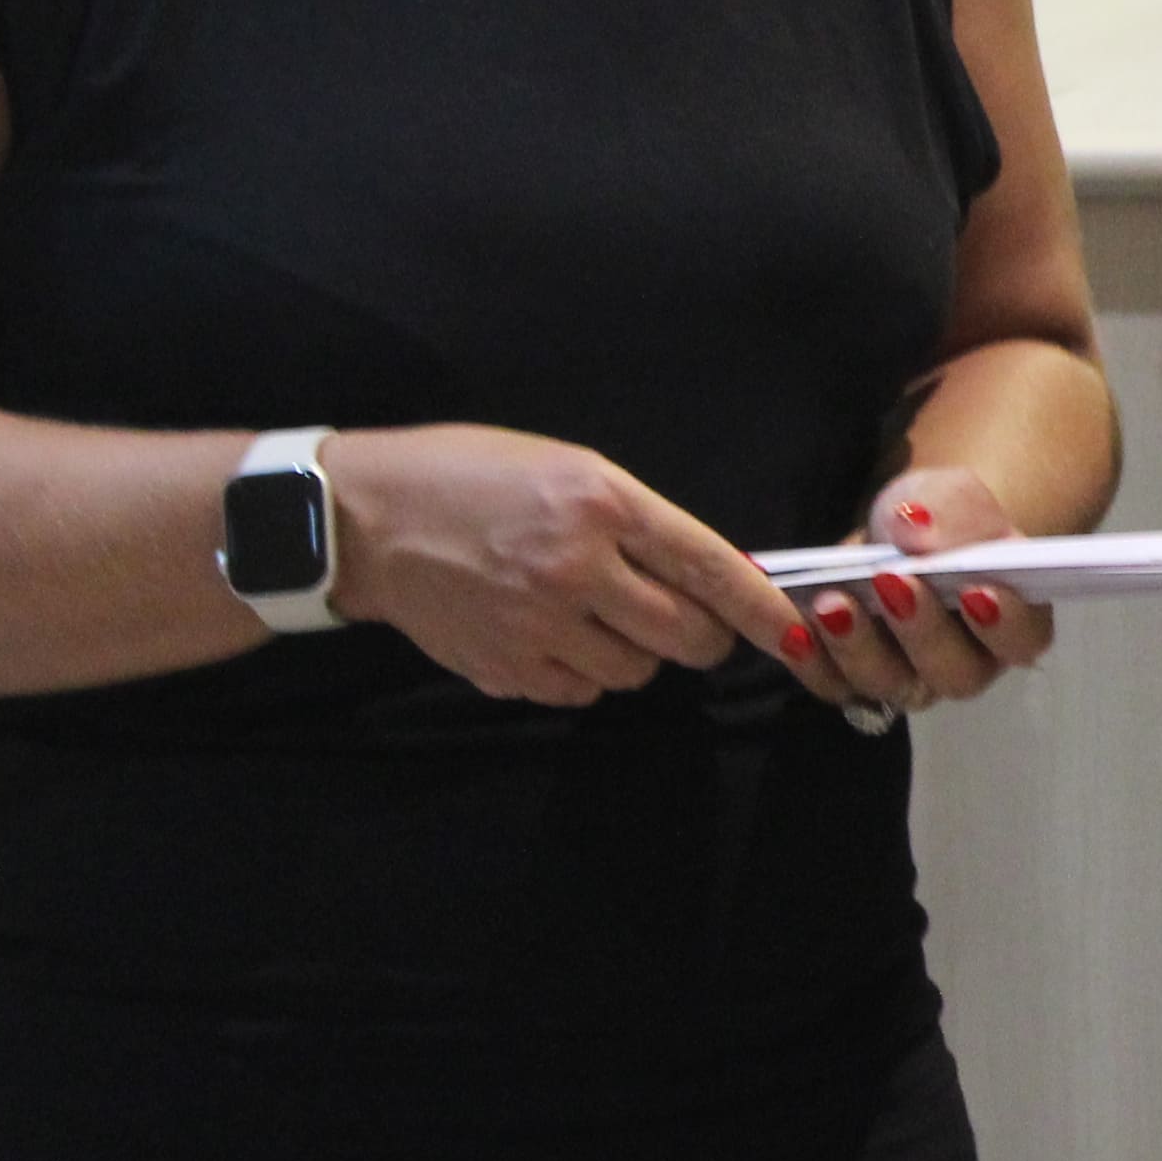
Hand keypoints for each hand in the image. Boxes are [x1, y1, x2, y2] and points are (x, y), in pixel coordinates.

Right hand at [319, 423, 803, 709]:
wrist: (362, 519)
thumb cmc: (469, 476)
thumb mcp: (565, 469)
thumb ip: (638, 522)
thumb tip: (711, 575)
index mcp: (600, 503)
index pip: (710, 567)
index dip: (763, 608)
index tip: (799, 632)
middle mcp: (575, 567)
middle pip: (686, 636)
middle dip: (702, 636)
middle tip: (685, 621)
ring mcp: (538, 625)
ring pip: (637, 671)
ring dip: (637, 653)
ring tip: (598, 616)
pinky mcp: (505, 667)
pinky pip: (582, 691)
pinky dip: (585, 673)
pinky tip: (554, 636)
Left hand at [785, 462, 1057, 718]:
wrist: (894, 535)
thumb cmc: (938, 520)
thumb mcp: (948, 496)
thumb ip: (946, 511)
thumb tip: (914, 525)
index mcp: (1011, 618)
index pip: (1023, 638)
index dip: (1004, 624)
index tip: (977, 590)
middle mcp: (965, 662)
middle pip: (955, 674)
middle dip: (922, 632)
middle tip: (892, 582)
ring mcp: (907, 679)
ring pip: (889, 685)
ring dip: (857, 646)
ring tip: (832, 602)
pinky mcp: (852, 681)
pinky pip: (831, 684)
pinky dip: (808, 657)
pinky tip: (792, 626)